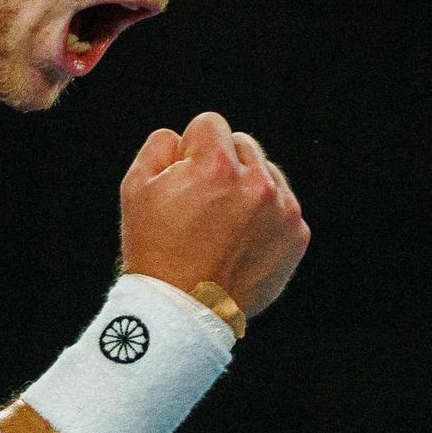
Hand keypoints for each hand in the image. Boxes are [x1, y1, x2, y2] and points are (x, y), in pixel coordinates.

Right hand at [118, 111, 309, 317]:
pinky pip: (282, 205)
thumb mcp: (135, 188)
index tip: (184, 177)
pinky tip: (240, 239)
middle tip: (202, 203)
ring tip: (222, 223)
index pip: (210, 124)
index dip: (190, 149)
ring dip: (246, 187)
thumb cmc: (155, 248)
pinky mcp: (296, 234)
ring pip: (266, 172)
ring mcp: (281, 209)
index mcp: (216, 165)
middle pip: (242, 145)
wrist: (184, 309)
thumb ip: (159, 145)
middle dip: (221, 165)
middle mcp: (256, 182)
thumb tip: (182, 138)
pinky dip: (265, 216)